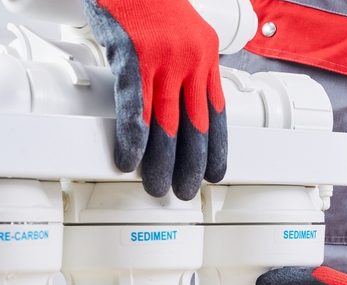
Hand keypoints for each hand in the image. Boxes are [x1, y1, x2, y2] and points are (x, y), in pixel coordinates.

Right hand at [83, 0, 226, 199]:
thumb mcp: (182, 30)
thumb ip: (186, 63)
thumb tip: (181, 96)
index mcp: (206, 55)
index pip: (216, 111)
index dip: (216, 146)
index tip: (215, 173)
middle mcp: (190, 59)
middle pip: (194, 124)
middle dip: (191, 163)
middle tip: (184, 191)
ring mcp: (163, 58)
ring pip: (166, 121)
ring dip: (161, 160)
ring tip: (157, 186)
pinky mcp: (133, 54)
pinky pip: (134, 105)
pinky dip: (133, 136)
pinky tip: (129, 158)